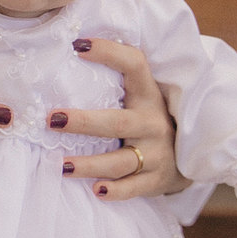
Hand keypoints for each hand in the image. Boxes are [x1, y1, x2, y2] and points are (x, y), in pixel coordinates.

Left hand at [55, 39, 181, 199]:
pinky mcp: (156, 180)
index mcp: (148, 95)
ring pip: (121, 161)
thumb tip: (70, 51)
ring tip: (62, 165)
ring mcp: (157, 153)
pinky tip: (96, 191)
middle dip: (83, 122)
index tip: (77, 46)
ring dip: (90, 164)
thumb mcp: (141, 98)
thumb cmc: (147, 120)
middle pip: (117, 122)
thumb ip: (115, 83)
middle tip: (52, 119)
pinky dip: (116, 191)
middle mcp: (153, 123)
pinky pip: (134, 188)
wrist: (185, 159)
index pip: (134, 65)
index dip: (109, 53)